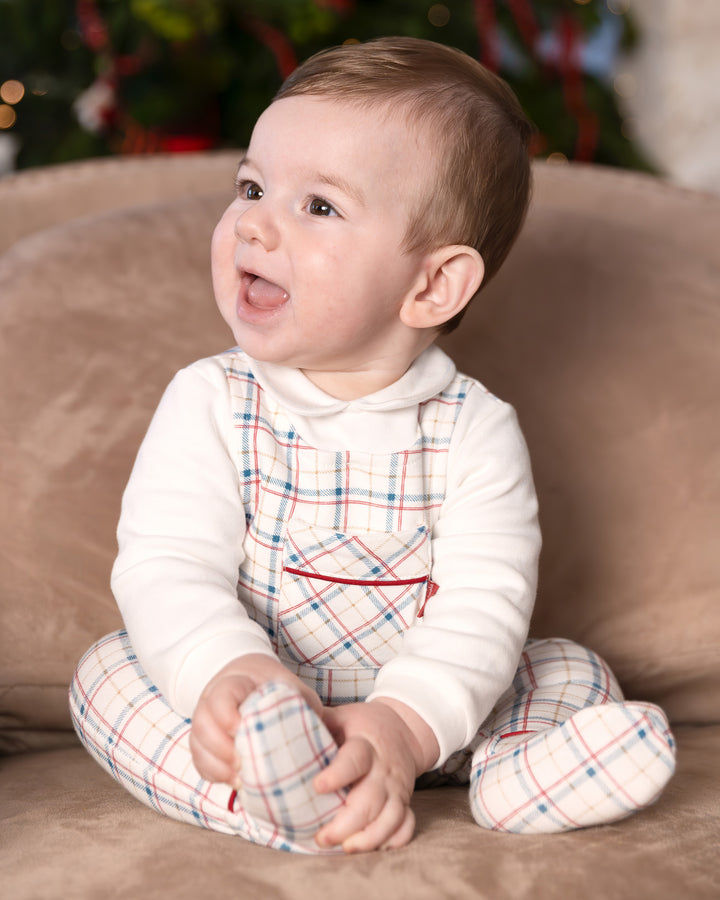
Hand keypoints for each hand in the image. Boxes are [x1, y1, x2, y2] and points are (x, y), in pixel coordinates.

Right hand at [189, 654, 321, 785]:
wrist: (250, 679)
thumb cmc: (272, 684)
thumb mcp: (289, 684)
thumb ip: (301, 701)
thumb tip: (318, 729)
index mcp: (232, 683)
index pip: (219, 697)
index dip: (226, 716)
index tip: (241, 729)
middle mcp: (210, 703)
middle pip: (201, 725)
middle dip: (220, 748)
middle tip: (243, 764)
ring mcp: (205, 724)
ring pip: (197, 746)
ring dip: (217, 766)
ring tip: (241, 779)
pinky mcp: (205, 745)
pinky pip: (200, 763)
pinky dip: (215, 775)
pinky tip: (236, 782)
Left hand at [313, 698, 439, 852]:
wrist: (403, 728)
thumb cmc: (362, 725)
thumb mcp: (342, 716)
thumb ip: (317, 719)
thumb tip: (282, 717)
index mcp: (366, 744)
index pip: (354, 760)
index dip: (337, 775)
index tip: (317, 787)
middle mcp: (383, 769)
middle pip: (371, 799)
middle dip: (346, 823)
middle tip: (321, 837)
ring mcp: (397, 788)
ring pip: (391, 817)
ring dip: (369, 837)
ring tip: (345, 848)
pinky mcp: (405, 802)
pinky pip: (406, 826)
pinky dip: (394, 840)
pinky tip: (375, 848)